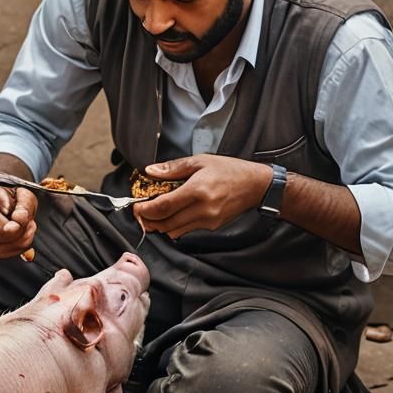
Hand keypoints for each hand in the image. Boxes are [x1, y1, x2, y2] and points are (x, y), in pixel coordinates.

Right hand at [0, 185, 37, 257]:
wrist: (8, 201)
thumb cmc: (16, 198)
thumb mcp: (26, 196)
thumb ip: (25, 206)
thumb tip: (18, 219)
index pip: (1, 224)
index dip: (20, 226)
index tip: (28, 218)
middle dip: (20, 237)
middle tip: (29, 226)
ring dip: (16, 245)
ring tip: (25, 232)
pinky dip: (12, 250)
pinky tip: (18, 239)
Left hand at [133, 155, 273, 238]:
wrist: (256, 186)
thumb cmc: (229, 170)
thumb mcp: (200, 161)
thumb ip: (173, 168)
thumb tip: (150, 171)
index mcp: (197, 190)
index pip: (164, 206)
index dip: (146, 210)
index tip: (136, 208)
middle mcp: (202, 209)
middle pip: (166, 222)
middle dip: (148, 220)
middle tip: (139, 214)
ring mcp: (208, 220)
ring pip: (174, 230)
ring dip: (160, 225)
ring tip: (153, 215)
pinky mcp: (211, 227)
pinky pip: (186, 230)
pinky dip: (174, 226)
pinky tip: (172, 215)